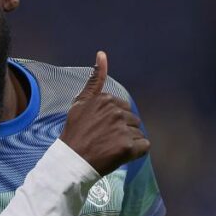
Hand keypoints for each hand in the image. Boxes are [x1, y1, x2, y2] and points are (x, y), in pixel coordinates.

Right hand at [60, 51, 149, 175]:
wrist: (71, 162)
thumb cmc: (74, 133)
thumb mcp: (79, 103)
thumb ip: (94, 80)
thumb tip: (102, 54)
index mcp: (106, 100)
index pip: (123, 109)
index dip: (114, 121)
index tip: (100, 130)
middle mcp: (116, 111)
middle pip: (132, 120)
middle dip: (123, 130)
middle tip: (105, 141)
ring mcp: (122, 129)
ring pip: (138, 133)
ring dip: (129, 141)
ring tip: (111, 148)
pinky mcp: (128, 147)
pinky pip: (144, 146)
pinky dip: (136, 152)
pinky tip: (122, 155)